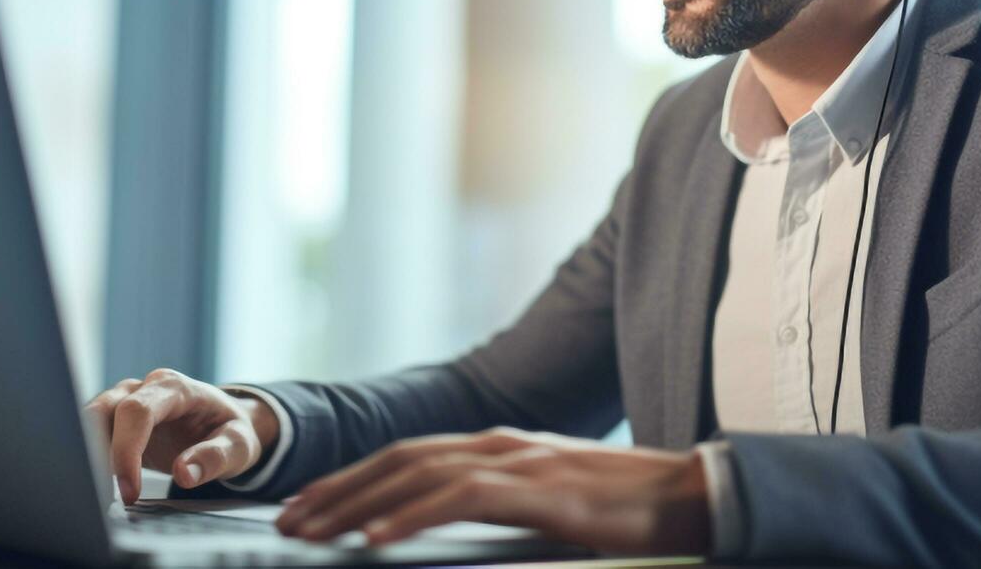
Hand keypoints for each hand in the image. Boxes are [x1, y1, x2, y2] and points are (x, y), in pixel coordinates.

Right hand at [84, 368, 279, 503]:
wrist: (225, 424)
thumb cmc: (230, 431)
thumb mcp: (239, 445)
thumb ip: (216, 457)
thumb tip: (185, 473)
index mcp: (176, 387)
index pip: (138, 412)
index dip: (127, 451)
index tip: (129, 491)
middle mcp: (145, 387)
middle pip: (103, 411)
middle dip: (96, 454)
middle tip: (100, 496)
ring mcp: (127, 400)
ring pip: (89, 421)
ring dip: (87, 456)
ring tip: (96, 494)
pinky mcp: (116, 420)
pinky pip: (91, 435)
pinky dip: (89, 459)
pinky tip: (96, 487)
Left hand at [274, 427, 709, 553]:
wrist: (691, 493)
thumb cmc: (622, 506)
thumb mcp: (547, 501)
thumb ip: (497, 504)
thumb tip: (444, 528)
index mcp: (498, 445)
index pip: (407, 455)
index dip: (353, 478)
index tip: (309, 506)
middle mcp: (499, 443)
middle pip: (399, 459)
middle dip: (338, 489)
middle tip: (289, 521)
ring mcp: (520, 460)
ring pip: (419, 474)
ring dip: (359, 503)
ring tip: (315, 533)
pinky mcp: (542, 489)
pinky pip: (462, 500)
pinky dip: (414, 516)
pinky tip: (379, 538)